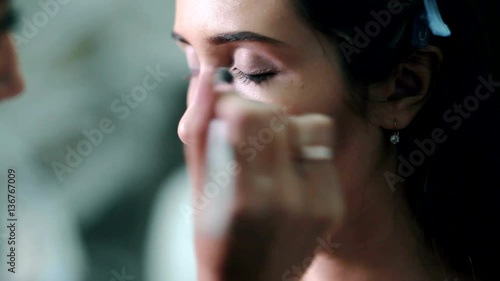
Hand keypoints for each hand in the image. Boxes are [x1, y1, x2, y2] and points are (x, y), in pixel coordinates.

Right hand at [180, 69, 344, 280]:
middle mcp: (289, 199)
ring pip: (308, 125)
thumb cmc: (217, 241)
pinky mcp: (334, 205)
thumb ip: (199, 131)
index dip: (229, 101)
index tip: (220, 105)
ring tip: (265, 152)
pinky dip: (302, 151)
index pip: (248, 114)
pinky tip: (286, 171)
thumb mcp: (197, 191)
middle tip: (238, 130)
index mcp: (246, 197)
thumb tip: (205, 79)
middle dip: (252, 112)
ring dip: (282, 128)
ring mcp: (317, 204)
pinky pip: (323, 151)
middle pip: (277, 116)